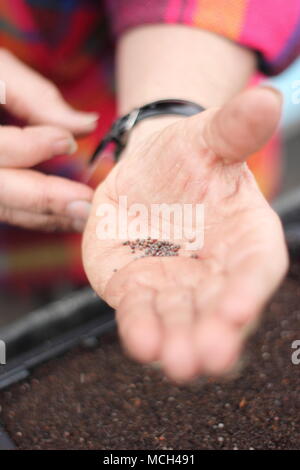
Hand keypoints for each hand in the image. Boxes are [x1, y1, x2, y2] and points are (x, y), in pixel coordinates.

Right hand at [0, 48, 97, 230]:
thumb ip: (36, 97)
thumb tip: (86, 125)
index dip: (28, 147)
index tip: (67, 141)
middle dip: (43, 199)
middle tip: (85, 204)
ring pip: (3, 208)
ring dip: (45, 215)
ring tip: (84, 215)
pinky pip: (6, 209)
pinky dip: (35, 215)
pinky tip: (64, 216)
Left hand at [83, 87, 287, 381]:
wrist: (147, 170)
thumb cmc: (189, 155)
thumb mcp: (211, 136)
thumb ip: (236, 128)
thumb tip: (267, 99)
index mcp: (246, 237)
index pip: (256, 269)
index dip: (249, 291)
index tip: (239, 310)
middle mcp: (215, 272)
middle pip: (219, 308)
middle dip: (214, 333)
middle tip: (206, 356)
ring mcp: (175, 286)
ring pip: (180, 321)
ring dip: (177, 342)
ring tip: (174, 361)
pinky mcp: (136, 289)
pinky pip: (139, 313)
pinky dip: (140, 329)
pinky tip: (141, 344)